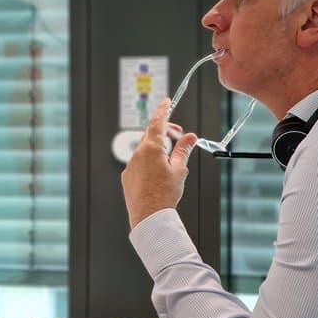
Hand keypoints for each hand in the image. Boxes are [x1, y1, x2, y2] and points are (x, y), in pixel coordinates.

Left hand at [121, 98, 196, 228]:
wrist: (149, 216)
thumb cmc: (164, 194)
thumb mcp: (179, 169)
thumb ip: (183, 150)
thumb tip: (189, 137)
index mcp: (151, 148)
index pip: (157, 122)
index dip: (163, 110)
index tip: (165, 101)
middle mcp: (137, 154)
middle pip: (151, 135)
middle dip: (164, 132)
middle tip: (178, 136)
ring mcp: (130, 165)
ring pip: (144, 150)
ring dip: (157, 150)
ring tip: (170, 162)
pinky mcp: (127, 176)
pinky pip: (138, 163)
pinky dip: (148, 163)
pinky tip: (158, 175)